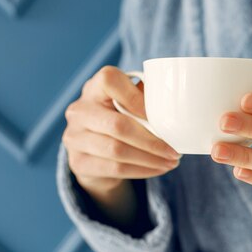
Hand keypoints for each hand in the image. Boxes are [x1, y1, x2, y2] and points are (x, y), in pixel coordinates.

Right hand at [62, 66, 180, 220]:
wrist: (94, 151)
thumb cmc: (120, 118)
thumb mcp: (130, 103)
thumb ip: (146, 98)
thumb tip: (177, 106)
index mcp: (94, 87)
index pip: (109, 80)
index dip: (136, 97)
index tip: (161, 115)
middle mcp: (79, 110)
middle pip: (118, 125)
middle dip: (152, 141)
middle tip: (175, 151)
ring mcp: (74, 137)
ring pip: (117, 150)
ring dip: (150, 159)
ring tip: (171, 162)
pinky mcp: (78, 162)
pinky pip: (115, 168)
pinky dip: (141, 171)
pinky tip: (158, 169)